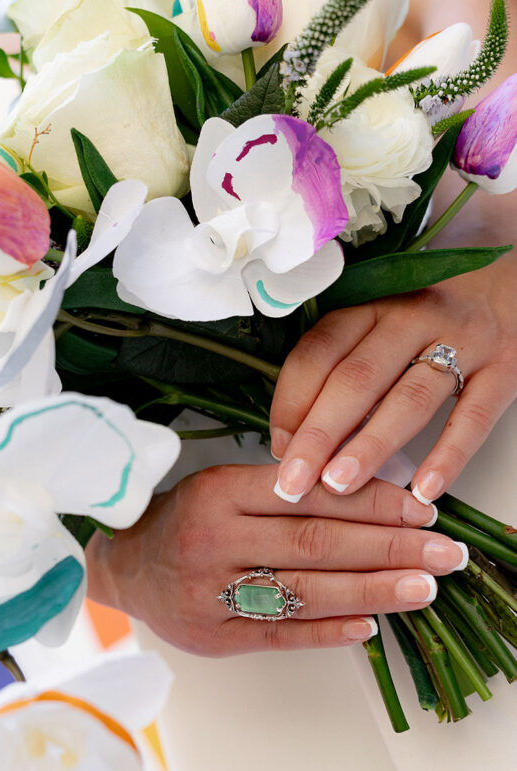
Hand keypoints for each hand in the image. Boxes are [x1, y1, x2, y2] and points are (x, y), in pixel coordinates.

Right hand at [86, 464, 468, 655]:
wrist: (122, 568)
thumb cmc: (182, 522)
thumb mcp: (220, 487)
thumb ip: (279, 492)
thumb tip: (367, 499)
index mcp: (218, 493)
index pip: (308, 496)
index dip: (371, 503)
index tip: (421, 510)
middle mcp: (213, 541)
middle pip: (314, 543)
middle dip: (388, 548)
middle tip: (443, 554)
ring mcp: (211, 593)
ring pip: (303, 591)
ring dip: (371, 591)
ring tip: (422, 589)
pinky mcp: (213, 637)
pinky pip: (280, 634)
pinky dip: (328, 631)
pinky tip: (370, 624)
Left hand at [270, 265, 516, 505]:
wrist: (515, 280)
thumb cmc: (434, 315)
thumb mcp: (384, 322)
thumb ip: (344, 365)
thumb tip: (294, 433)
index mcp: (373, 304)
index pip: (320, 352)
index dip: (292, 402)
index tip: (278, 447)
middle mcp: (414, 317)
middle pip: (356, 379)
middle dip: (318, 435)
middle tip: (293, 482)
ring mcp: (463, 342)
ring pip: (409, 398)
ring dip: (371, 445)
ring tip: (340, 486)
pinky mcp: (505, 369)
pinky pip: (473, 417)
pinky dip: (448, 455)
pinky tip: (423, 490)